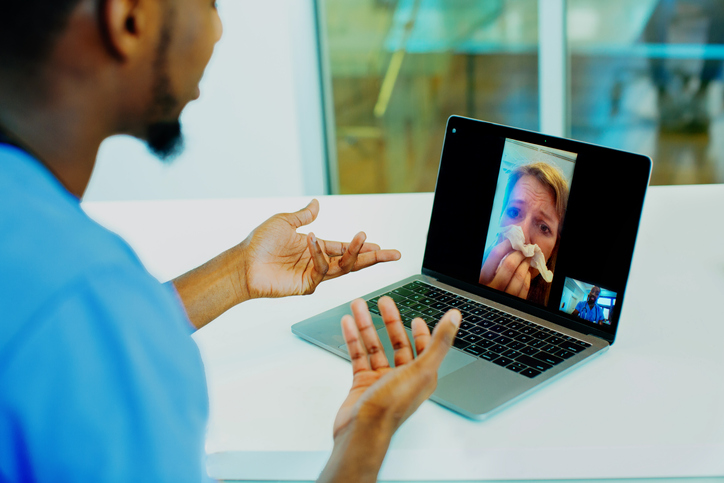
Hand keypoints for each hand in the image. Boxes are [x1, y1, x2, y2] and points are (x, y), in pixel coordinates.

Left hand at [239, 199, 400, 299]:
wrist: (242, 263)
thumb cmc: (259, 244)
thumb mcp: (284, 221)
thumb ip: (304, 215)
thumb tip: (315, 203)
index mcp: (316, 248)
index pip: (345, 248)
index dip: (362, 247)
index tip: (380, 245)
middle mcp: (317, 262)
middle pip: (352, 262)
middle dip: (374, 258)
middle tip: (393, 254)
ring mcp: (313, 275)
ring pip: (343, 268)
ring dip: (355, 254)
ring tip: (364, 240)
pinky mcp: (305, 285)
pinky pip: (321, 270)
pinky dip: (320, 254)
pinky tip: (313, 241)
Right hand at [318, 297, 460, 482]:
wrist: (362, 431)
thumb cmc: (392, 407)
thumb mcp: (422, 369)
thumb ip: (439, 342)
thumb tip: (454, 318)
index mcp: (421, 376)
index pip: (424, 348)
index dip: (421, 332)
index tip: (416, 318)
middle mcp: (402, 377)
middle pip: (397, 342)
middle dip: (390, 320)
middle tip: (383, 302)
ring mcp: (381, 380)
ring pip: (374, 346)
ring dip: (366, 325)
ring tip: (358, 306)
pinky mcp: (362, 384)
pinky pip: (358, 356)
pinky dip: (353, 339)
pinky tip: (348, 324)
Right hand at [479, 238, 530, 298]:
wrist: (487, 309)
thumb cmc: (486, 286)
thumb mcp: (484, 274)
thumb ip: (492, 262)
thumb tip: (505, 244)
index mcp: (482, 278)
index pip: (495, 255)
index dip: (506, 245)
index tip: (513, 240)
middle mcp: (491, 288)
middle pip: (509, 265)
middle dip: (519, 254)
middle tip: (524, 249)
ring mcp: (504, 297)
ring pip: (519, 278)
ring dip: (525, 265)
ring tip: (527, 259)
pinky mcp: (514, 303)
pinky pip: (524, 289)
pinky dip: (527, 278)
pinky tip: (526, 272)